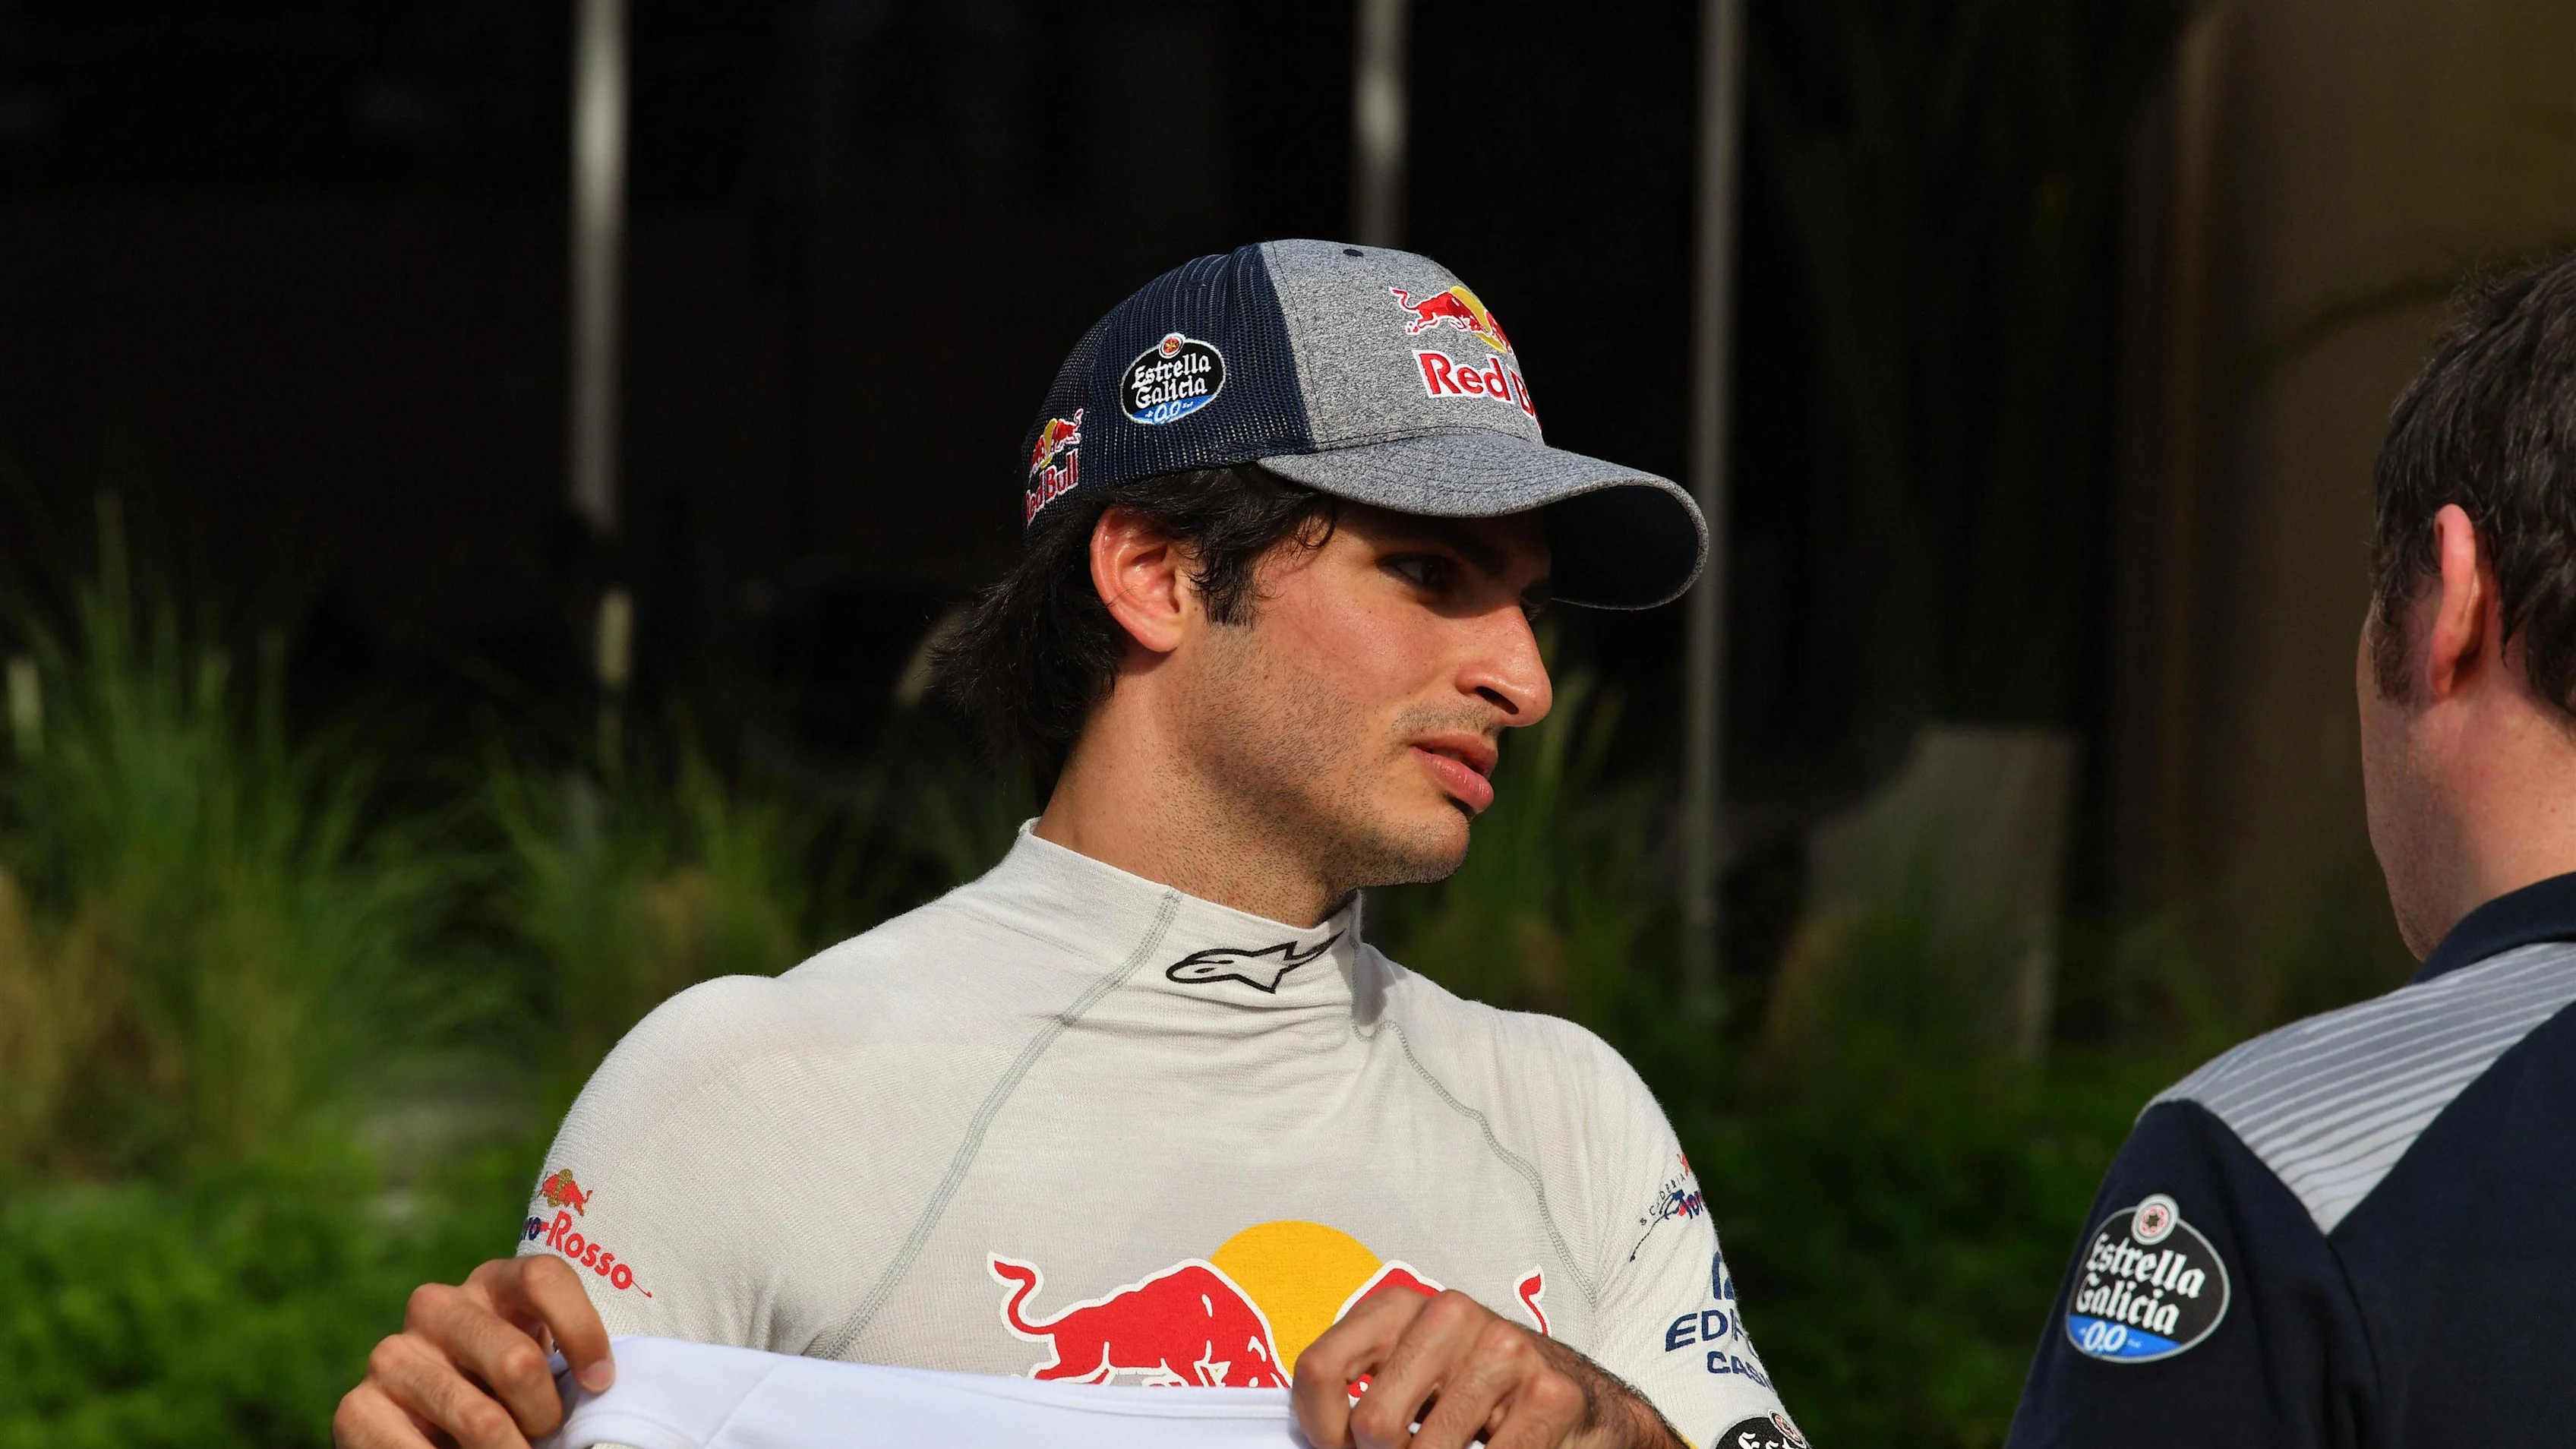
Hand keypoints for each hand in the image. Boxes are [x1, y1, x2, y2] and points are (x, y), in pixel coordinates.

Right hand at [333, 1255, 612, 1448]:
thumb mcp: (539, 1371)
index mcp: (492, 1283)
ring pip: (480, 1418)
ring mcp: (392, 1355)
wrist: (427, 1437)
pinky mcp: (357, 1408)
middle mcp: (436, 1307)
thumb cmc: (508, 1399)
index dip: (581, 1330)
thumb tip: (597, 1391)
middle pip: (516, 1359)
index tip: (600, 1383)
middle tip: (546, 1436)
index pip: (543, 1277)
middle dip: (544, 1416)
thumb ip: (561, 1366)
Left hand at [1291, 1288, 1681, 1448]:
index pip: (1320, 1368)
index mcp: (1401, 1307)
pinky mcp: (1549, 1392)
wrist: (1580, 1401)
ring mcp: (1503, 1350)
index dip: (1319, 1429)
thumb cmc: (1480, 1394)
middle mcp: (1450, 1315)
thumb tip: (1318, 1442)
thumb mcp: (1411, 1378)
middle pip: (1373, 1423)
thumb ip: (1364, 1393)